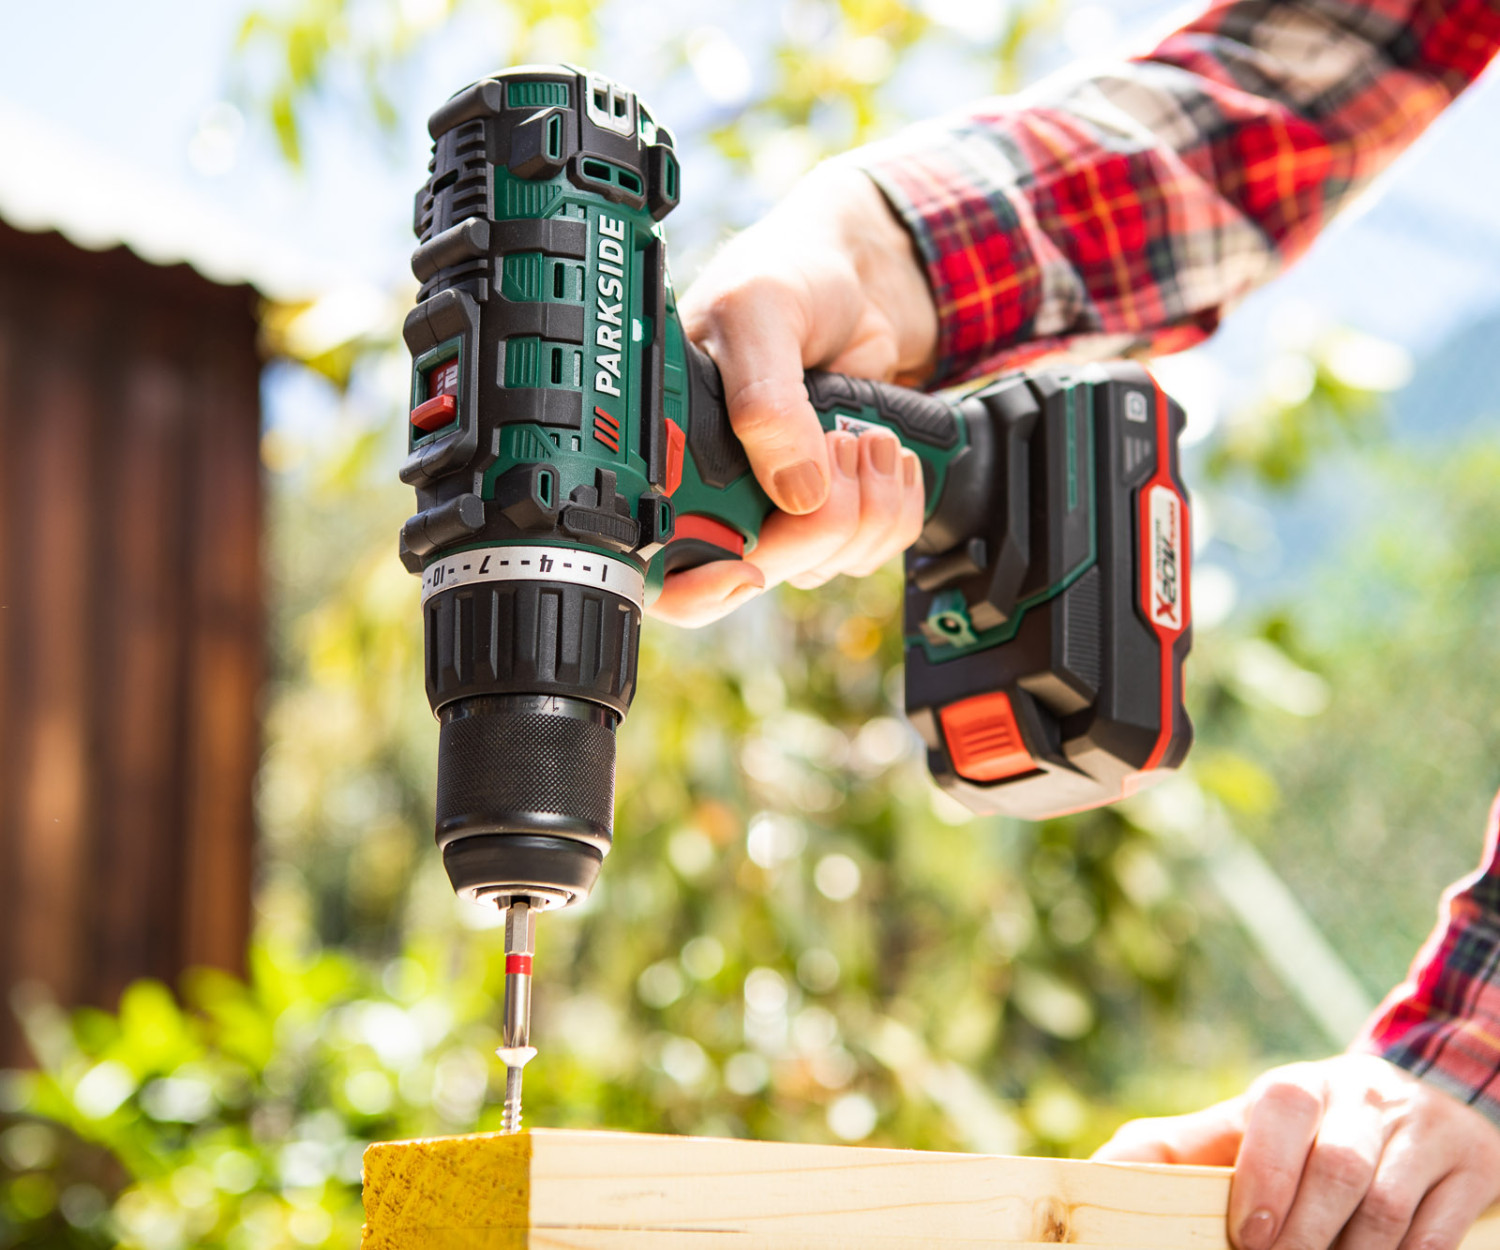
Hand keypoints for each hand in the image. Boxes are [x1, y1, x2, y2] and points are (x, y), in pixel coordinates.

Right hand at [650, 163, 938, 627]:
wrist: (860, 275)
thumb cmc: (785, 274)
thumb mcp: (759, 312)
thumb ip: (765, 401)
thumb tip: (795, 489)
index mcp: (670, 451)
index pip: (663, 566)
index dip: (698, 588)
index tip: (744, 570)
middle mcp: (721, 491)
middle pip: (762, 570)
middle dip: (816, 520)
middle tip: (834, 444)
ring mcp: (782, 505)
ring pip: (825, 563)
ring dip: (867, 503)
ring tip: (862, 431)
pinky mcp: (840, 505)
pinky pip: (873, 547)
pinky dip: (896, 504)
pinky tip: (884, 451)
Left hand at [1094, 1054, 1499, 1249]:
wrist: (1418, 1101)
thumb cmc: (1308, 1130)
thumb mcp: (1245, 1126)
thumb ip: (1175, 1149)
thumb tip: (1095, 1172)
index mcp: (1299, 1086)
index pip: (1281, 1112)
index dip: (1265, 1177)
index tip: (1247, 1237)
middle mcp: (1364, 1097)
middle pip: (1340, 1169)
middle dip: (1306, 1233)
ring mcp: (1423, 1132)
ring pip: (1390, 1208)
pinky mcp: (1471, 1169)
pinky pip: (1440, 1232)